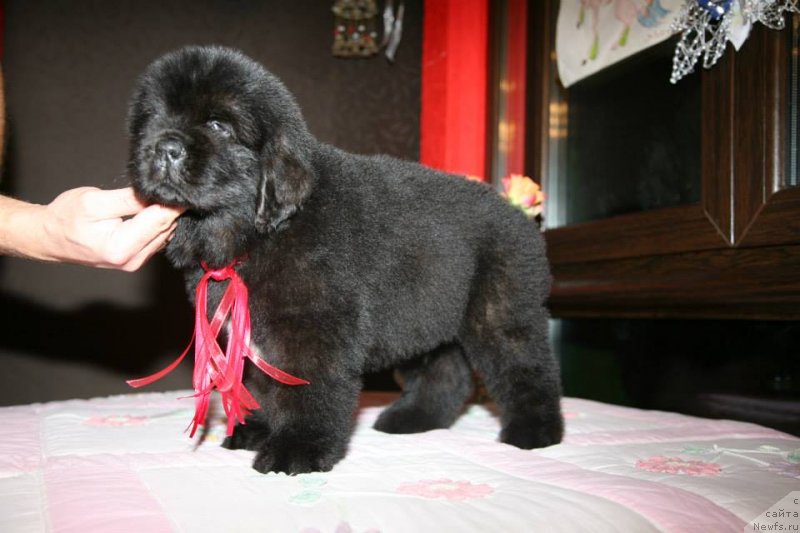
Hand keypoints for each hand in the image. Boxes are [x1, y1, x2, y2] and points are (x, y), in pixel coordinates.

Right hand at [1, 187, 183, 270]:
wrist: (50, 237)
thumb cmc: (66, 218)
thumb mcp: (95, 202)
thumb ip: (129, 199)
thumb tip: (159, 193)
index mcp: (121, 247)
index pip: (160, 220)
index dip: (171, 201)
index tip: (178, 186)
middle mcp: (132, 260)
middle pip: (166, 227)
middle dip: (168, 207)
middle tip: (167, 186)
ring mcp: (136, 263)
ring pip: (165, 233)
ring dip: (164, 215)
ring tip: (154, 198)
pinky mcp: (137, 259)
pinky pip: (157, 238)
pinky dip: (157, 224)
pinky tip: (149, 212)